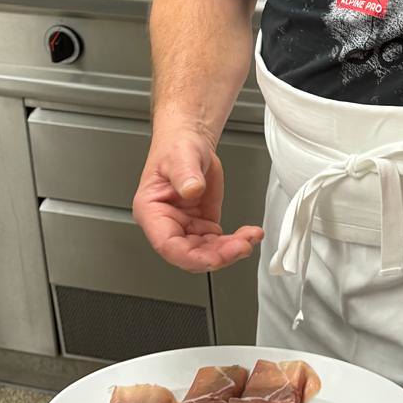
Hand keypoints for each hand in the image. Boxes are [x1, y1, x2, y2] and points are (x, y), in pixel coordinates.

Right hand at [132, 126, 262, 271]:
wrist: (189, 143)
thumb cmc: (175, 149)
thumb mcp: (180, 156)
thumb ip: (185, 174)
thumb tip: (192, 189)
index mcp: (151, 211)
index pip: (167, 244)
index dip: (190, 257)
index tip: (214, 259)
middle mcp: (167, 224)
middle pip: (190, 253)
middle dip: (218, 255)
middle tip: (242, 246)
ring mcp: (186, 227)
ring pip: (206, 252)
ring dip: (230, 251)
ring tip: (250, 237)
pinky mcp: (203, 225)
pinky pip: (219, 243)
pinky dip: (235, 242)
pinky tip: (249, 234)